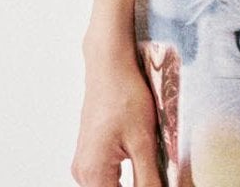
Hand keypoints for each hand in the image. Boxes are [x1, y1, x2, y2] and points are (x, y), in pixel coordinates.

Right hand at [70, 48, 162, 186]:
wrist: (109, 66)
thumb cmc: (124, 95)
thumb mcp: (144, 141)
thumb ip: (149, 179)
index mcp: (93, 173)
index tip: (155, 183)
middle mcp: (83, 172)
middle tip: (156, 177)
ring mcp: (84, 163)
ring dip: (131, 185)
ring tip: (151, 173)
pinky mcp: (90, 153)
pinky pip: (106, 177)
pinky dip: (123, 178)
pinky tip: (141, 166)